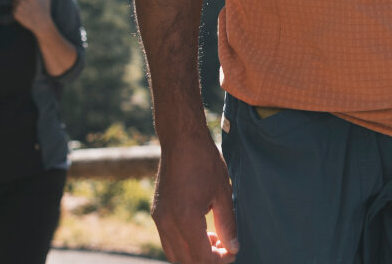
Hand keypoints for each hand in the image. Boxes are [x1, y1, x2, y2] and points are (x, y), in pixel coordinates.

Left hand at [12, 0, 54, 33]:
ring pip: (13, 2)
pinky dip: (15, 10)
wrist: (41, 24)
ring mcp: (18, 8)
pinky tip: (21, 12)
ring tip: (21, 6)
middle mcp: (23, 0)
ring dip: (16, 3)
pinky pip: (13, 9)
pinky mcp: (15, 15)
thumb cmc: (45, 11)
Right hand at [152, 130, 238, 262]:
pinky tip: (201, 231)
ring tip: (214, 240)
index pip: (202, 258)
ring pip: (174, 254)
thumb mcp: (222, 193)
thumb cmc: (204, 162)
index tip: (233, 253)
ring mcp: (159, 219)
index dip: (219, 261)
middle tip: (225, 250)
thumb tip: (233, 248)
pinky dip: (184, 245)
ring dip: (194, 255)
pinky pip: (169, 241)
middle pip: (186, 261)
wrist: (180, 139)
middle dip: (207, 261)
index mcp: (185, 220)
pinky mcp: (157, 213)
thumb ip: (228, 225)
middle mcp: (167, 224)